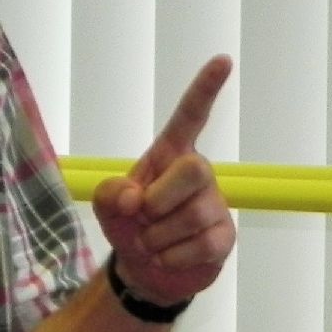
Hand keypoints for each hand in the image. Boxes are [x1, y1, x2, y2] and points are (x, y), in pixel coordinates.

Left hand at [92, 55, 236, 307]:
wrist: (144, 271)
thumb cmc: (129, 224)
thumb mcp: (106, 205)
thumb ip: (109, 192)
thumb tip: (134, 196)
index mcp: (170, 155)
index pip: (190, 116)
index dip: (205, 89)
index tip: (223, 60)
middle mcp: (198, 173)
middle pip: (195, 169)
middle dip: (161, 199)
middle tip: (144, 216)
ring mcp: (215, 204)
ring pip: (194, 216)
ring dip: (159, 237)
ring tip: (153, 242)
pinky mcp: (224, 236)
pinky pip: (202, 244)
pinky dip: (173, 257)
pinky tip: (168, 257)